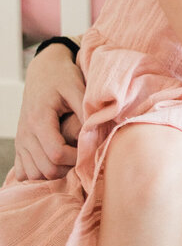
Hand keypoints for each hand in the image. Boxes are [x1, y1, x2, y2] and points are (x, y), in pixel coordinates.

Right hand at [13, 43, 85, 180]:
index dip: (76, 157)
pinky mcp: (20, 144)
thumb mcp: (77, 87)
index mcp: (39, 119)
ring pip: (34, 174)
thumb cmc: (62, 77)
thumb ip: (86, 111)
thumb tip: (97, 134)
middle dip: (68, 167)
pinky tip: (54, 162)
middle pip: (46, 169)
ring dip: (55, 172)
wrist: (43, 70)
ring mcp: (21, 141)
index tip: (89, 149)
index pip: (56, 153)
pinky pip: (23, 172)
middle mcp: (26, 133)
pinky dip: (39, 172)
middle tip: (81, 154)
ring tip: (70, 158)